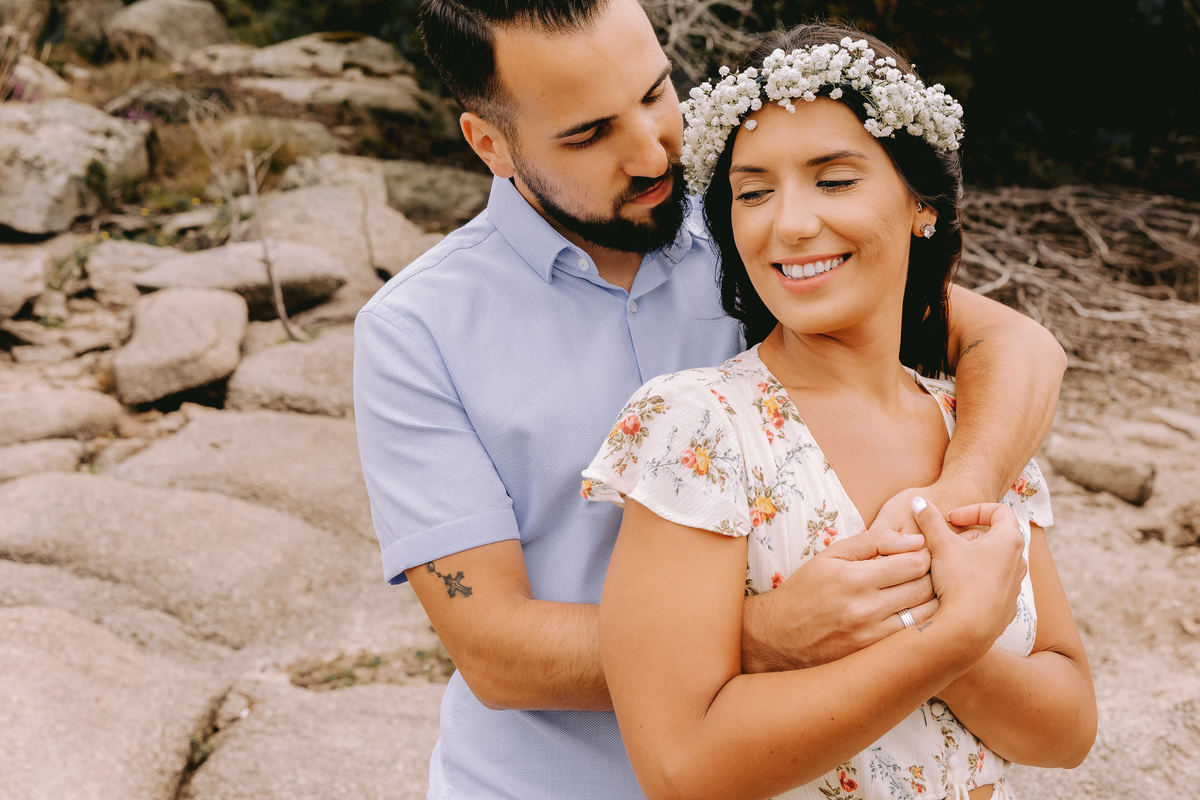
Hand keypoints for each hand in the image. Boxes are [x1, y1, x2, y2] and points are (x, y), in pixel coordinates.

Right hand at [742, 527, 938, 671]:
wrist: (779, 636)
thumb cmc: (807, 589)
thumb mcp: (832, 555)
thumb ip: (874, 540)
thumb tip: (915, 539)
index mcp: (854, 578)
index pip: (914, 562)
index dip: (924, 553)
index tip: (920, 551)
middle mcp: (865, 609)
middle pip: (925, 586)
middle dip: (932, 574)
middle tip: (927, 569)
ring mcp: (872, 636)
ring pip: (927, 613)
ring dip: (932, 598)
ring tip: (922, 589)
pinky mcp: (876, 654)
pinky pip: (915, 635)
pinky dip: (923, 621)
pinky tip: (914, 611)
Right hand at [912, 498, 1026, 657]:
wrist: (968, 630)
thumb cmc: (960, 583)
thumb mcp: (940, 544)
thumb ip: (930, 520)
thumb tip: (918, 501)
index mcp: (1009, 541)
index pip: (999, 511)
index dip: (973, 510)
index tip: (952, 520)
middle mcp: (1018, 562)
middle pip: (995, 538)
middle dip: (967, 536)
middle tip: (945, 544)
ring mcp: (1014, 587)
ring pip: (993, 563)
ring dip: (971, 559)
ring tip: (948, 566)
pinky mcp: (1006, 607)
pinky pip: (991, 586)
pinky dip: (975, 581)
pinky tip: (955, 590)